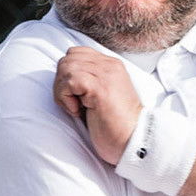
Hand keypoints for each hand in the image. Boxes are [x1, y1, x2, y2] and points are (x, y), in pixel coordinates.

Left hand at [53, 46, 142, 164]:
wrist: (133, 141)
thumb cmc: (115, 126)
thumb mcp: (101, 96)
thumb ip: (88, 81)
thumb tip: (63, 77)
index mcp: (111, 65)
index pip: (76, 54)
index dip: (68, 74)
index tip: (77, 96)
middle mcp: (109, 65)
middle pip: (68, 59)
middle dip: (62, 82)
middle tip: (74, 104)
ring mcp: (106, 75)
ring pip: (65, 68)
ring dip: (62, 91)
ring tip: (76, 108)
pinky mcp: (99, 88)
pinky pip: (68, 81)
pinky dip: (65, 98)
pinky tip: (78, 111)